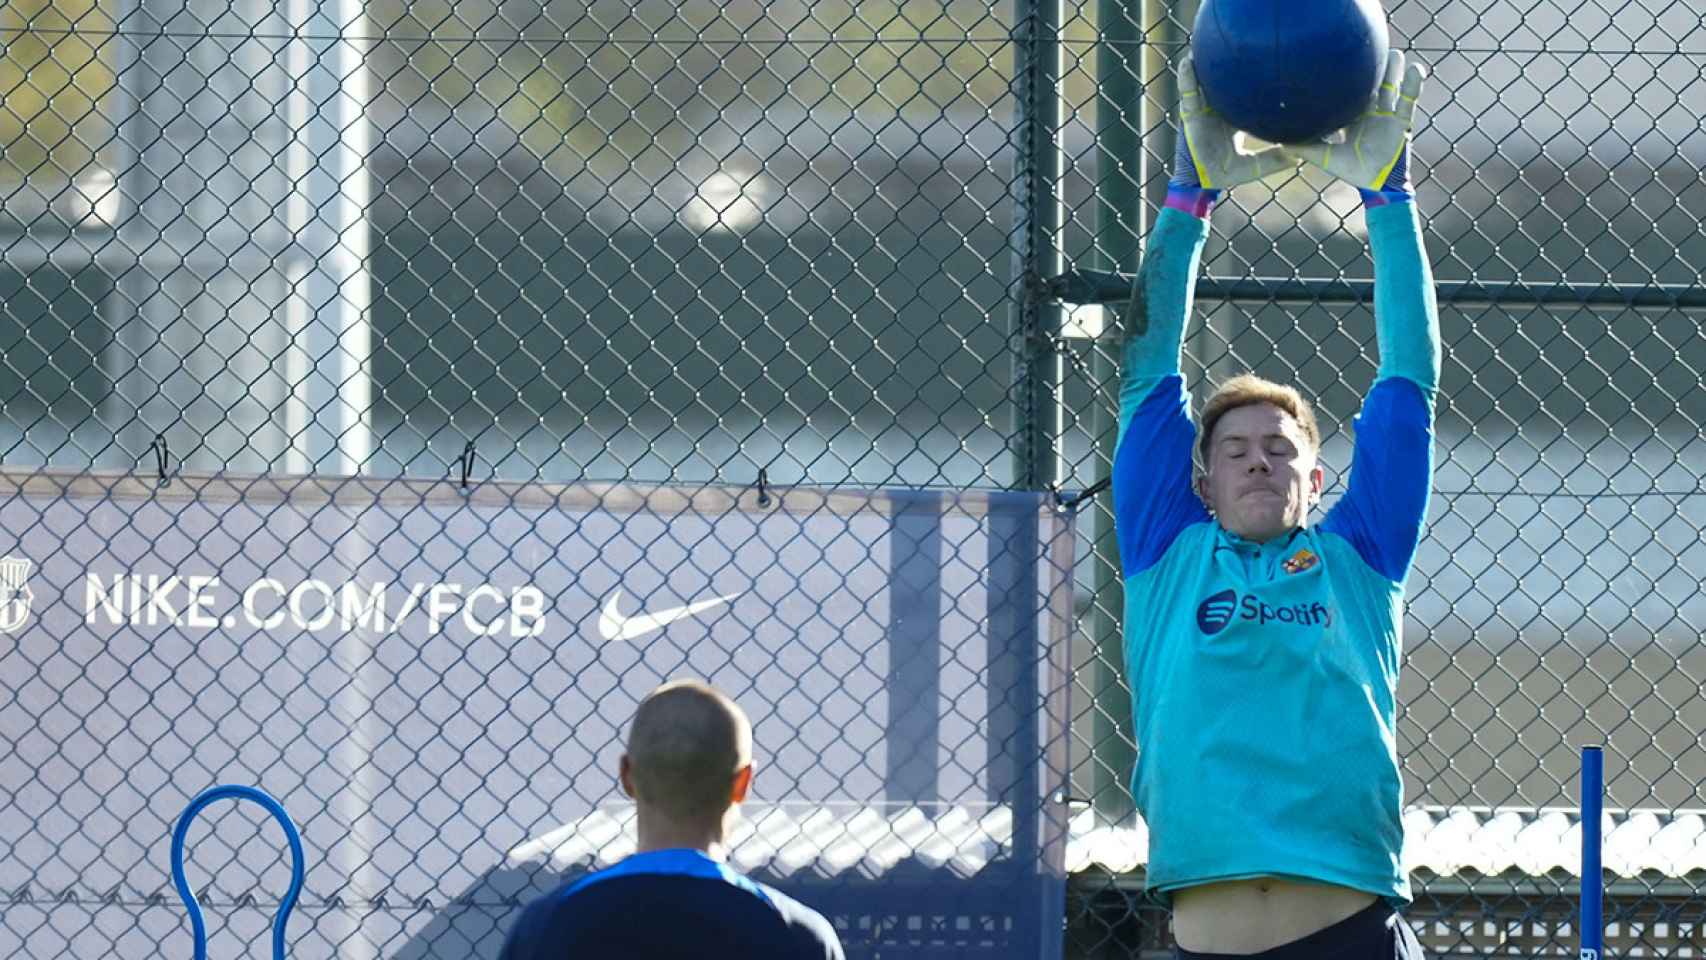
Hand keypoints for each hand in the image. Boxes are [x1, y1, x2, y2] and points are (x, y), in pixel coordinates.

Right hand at [1174, 53, 1295, 191]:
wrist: (1203, 184)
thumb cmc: (1225, 174)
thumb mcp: (1255, 166)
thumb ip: (1275, 159)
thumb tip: (1301, 157)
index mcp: (1231, 120)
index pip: (1242, 96)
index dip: (1252, 82)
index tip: (1265, 68)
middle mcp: (1217, 112)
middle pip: (1222, 84)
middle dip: (1226, 68)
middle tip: (1239, 49)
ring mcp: (1203, 111)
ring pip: (1203, 83)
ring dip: (1204, 65)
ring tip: (1207, 46)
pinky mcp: (1191, 114)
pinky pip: (1188, 92)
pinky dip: (1187, 76)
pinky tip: (1188, 61)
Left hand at [1280, 50, 1425, 194]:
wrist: (1376, 183)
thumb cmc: (1351, 171)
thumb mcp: (1324, 157)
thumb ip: (1304, 148)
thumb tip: (1278, 142)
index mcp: (1352, 118)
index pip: (1348, 95)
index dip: (1345, 80)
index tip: (1339, 61)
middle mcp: (1370, 114)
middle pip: (1371, 86)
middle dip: (1371, 70)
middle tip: (1368, 50)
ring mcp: (1387, 116)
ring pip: (1391, 88)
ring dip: (1393, 71)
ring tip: (1394, 53)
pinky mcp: (1401, 122)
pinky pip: (1409, 101)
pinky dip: (1413, 85)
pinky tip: (1417, 68)